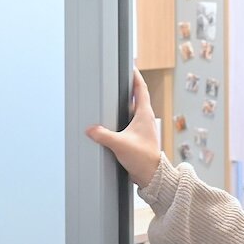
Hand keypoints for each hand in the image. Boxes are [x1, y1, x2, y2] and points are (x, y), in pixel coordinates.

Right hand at [85, 69, 162, 186]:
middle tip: (118, 80)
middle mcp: (146, 119)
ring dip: (125, 104)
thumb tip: (90, 129)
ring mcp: (144, 128)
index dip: (136, 77)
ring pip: (133, 111)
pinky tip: (113, 123)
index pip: (141, 89)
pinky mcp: (140, 138)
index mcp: (145, 114)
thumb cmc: (143, 158)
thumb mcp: (119, 144)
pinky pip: (130, 123)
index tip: (131, 67)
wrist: (153, 175)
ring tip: (113, 99)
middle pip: (137, 97)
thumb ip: (103, 135)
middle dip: (128, 88)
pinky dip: (123, 118)